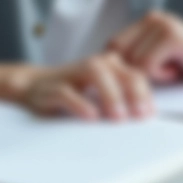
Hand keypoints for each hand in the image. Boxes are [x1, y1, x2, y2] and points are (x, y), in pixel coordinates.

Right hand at [0, 53, 152, 120]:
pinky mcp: (54, 87)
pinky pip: (68, 92)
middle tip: (139, 116)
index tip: (149, 115)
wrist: (33, 87)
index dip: (146, 94)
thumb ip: (123, 99)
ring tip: (118, 117)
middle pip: (121, 71)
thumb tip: (145, 117)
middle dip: (134, 93)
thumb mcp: (102, 94)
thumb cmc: (74, 93)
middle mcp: (96, 65)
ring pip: (98, 74)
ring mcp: (74, 73)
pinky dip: (80, 103)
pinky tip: (91, 116)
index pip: (136, 75)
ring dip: (111, 95)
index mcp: (111, 65)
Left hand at [106, 11, 182, 83]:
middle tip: (158, 76)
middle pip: (118, 54)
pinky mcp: (172, 36)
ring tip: (172, 70)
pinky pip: (148, 66)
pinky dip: (161, 75)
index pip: (112, 45)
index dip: (118, 67)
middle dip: (133, 72)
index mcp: (147, 21)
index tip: (133, 80)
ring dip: (151, 75)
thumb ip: (136, 58)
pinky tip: (177, 70)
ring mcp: (162, 25)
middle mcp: (152, 18)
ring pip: (133, 62)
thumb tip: (104, 71)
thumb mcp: (158, 60)